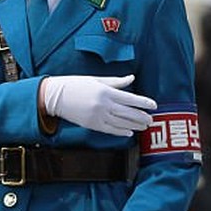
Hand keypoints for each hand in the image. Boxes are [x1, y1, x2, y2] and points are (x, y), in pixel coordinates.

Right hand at [41, 75, 155, 135]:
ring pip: (122, 123)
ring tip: (144, 126)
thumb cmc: (75, 84)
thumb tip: (131, 78)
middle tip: (151, 119)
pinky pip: (110, 130)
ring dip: (135, 125)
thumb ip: (116, 81)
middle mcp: (104, 104)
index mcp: (106, 91)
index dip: (144, 102)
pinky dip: (121, 132)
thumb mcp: (96, 79)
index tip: (154, 105)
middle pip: (128, 113)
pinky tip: (129, 132)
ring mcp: (98, 116)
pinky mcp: (92, 125)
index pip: (131, 98)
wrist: (56, 96)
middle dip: (142, 117)